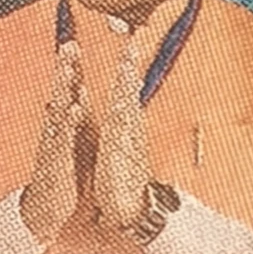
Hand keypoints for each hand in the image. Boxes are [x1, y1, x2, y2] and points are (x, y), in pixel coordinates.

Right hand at [19, 41, 87, 242]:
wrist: (46, 207)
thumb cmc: (59, 174)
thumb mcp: (67, 145)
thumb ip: (72, 120)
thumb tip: (76, 98)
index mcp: (61, 126)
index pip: (64, 91)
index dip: (68, 68)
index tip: (72, 44)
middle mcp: (55, 130)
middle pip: (59, 92)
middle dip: (64, 68)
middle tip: (69, 44)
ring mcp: (55, 143)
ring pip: (59, 109)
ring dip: (64, 88)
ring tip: (69, 67)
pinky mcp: (57, 159)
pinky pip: (63, 136)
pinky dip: (69, 121)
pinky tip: (74, 107)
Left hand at [92, 34, 152, 233]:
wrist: (127, 207)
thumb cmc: (122, 177)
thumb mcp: (120, 149)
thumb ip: (124, 131)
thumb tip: (125, 115)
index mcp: (125, 128)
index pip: (126, 95)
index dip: (127, 72)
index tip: (130, 48)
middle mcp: (128, 132)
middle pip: (129, 96)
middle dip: (130, 71)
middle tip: (133, 45)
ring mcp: (126, 143)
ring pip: (127, 110)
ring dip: (127, 88)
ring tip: (127, 66)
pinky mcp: (119, 156)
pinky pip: (120, 134)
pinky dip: (120, 118)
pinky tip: (120, 103)